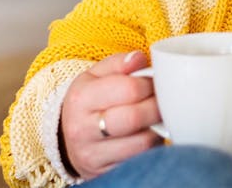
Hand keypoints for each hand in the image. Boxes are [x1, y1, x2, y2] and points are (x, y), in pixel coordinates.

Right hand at [60, 51, 161, 178]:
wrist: (68, 136)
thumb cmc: (90, 100)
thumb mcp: (96, 75)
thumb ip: (119, 63)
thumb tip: (138, 58)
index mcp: (81, 99)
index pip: (128, 89)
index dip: (150, 83)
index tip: (155, 81)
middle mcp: (82, 130)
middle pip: (135, 118)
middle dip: (157, 106)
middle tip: (163, 99)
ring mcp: (93, 155)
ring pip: (142, 142)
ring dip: (158, 127)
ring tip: (158, 116)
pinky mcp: (106, 172)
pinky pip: (141, 159)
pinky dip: (153, 145)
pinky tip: (151, 133)